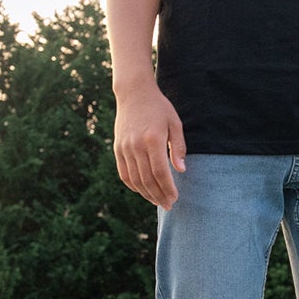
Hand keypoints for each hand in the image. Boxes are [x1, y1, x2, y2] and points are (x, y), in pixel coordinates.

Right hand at [113, 79, 186, 208]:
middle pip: (147, 179)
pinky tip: (143, 191)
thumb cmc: (159, 108)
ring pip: (135, 179)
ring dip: (146, 193)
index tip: (175, 198)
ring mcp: (124, 148)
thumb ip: (178, 147)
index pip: (160, 172)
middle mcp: (136, 145)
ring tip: (157, 201)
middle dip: (158, 195)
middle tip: (168, 205)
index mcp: (152, 139)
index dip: (168, 188)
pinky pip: (124, 173)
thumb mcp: (174, 123)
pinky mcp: (117, 148)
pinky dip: (133, 185)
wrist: (134, 93)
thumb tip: (181, 171)